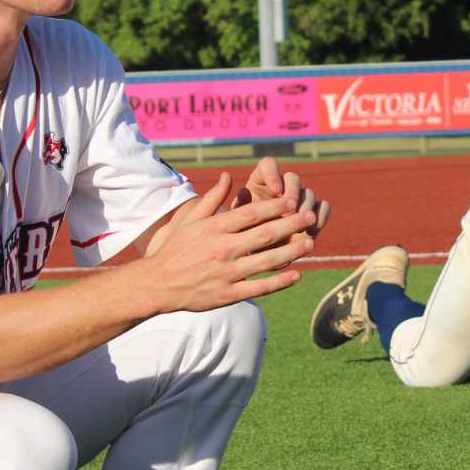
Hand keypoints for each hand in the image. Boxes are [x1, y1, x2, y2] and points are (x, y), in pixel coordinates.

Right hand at [136, 173, 319, 311]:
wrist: (158, 284)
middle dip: (291, 224)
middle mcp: (223, 249)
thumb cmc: (176, 249)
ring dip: (291, 251)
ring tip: (310, 243)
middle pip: (264, 234)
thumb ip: (212, 198)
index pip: (250, 213)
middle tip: (310, 216)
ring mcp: (227, 273)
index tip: (291, 199)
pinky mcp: (228, 294)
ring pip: (266, 260)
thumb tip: (228, 176)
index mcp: (215, 228)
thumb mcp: (191, 220)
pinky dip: (279, 282)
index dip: (274, 205)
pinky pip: (259, 288)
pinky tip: (296, 275)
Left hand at [243, 156, 330, 237]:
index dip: (274, 174)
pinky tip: (313, 230)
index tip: (276, 191)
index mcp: (260, 182)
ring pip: (308, 192)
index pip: (269, 165)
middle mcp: (282, 186)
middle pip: (292, 178)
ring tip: (301, 222)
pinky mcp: (313, 213)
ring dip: (306, 206)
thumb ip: (239, 208)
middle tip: (291, 210)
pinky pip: (323, 207)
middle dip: (293, 193)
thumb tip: (242, 190)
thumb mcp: (235, 225)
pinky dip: (321, 216)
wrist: (256, 258)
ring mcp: (299, 199)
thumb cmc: (241, 237)